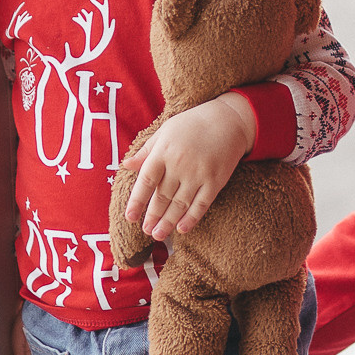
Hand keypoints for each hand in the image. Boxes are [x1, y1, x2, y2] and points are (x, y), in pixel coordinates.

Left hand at [123, 92, 255, 241]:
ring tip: (158, 235)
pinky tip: (182, 229)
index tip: (130, 217)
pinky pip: (201, 204)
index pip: (146, 181)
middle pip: (162, 196)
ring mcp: (198, 174)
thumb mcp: (165, 131)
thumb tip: (126, 165)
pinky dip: (191, 218)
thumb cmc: (192, 125)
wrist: (228, 120)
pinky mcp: (215, 181)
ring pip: (180, 204)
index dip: (137, 201)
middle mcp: (179, 164)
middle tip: (145, 231)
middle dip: (152, 216)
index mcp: (164, 152)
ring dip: (168, 222)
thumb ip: (146, 151)